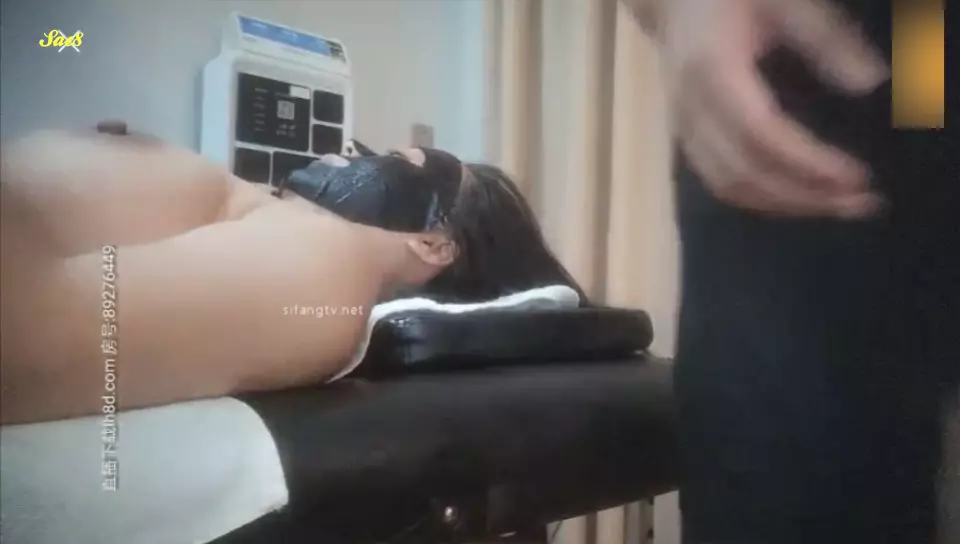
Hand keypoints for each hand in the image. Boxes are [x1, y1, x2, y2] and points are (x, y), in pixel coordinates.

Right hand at [656, 0, 888, 217]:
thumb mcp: (783, 0)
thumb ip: (825, 38)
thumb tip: (870, 83)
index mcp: (712, 69)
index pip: (759, 132)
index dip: (807, 161)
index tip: (857, 175)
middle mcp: (690, 108)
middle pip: (741, 173)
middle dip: (804, 195)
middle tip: (864, 202)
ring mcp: (682, 128)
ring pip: (728, 186)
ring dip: (785, 205)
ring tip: (839, 205)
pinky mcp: (687, 139)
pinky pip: (721, 183)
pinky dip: (763, 199)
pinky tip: (802, 198)